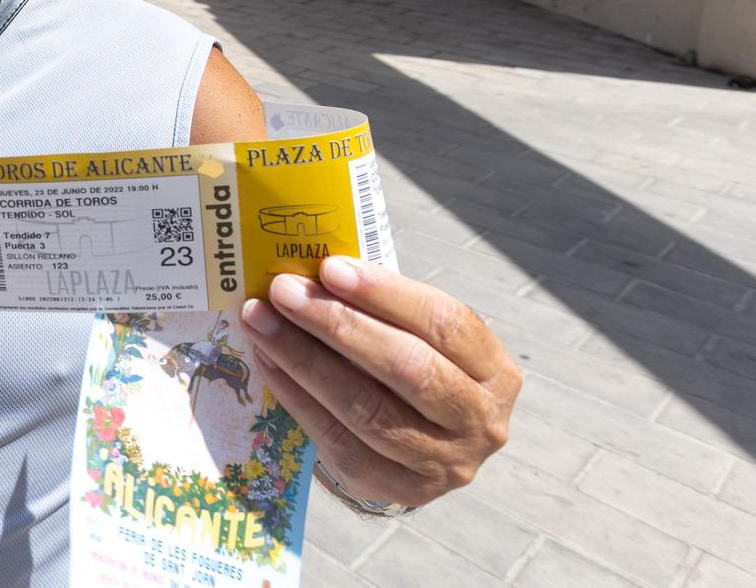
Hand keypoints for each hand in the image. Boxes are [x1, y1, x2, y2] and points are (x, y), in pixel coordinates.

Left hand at [240, 255, 518, 508]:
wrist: (416, 449)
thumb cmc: (410, 369)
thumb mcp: (417, 337)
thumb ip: (382, 307)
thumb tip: (312, 267)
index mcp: (495, 372)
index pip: (447, 324)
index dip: (386, 294)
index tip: (329, 267)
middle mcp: (480, 422)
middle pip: (409, 369)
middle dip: (338, 325)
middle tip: (284, 291)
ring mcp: (442, 463)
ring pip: (367, 409)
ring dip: (304, 359)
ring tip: (260, 321)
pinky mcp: (397, 489)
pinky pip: (338, 440)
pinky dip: (296, 395)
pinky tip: (268, 361)